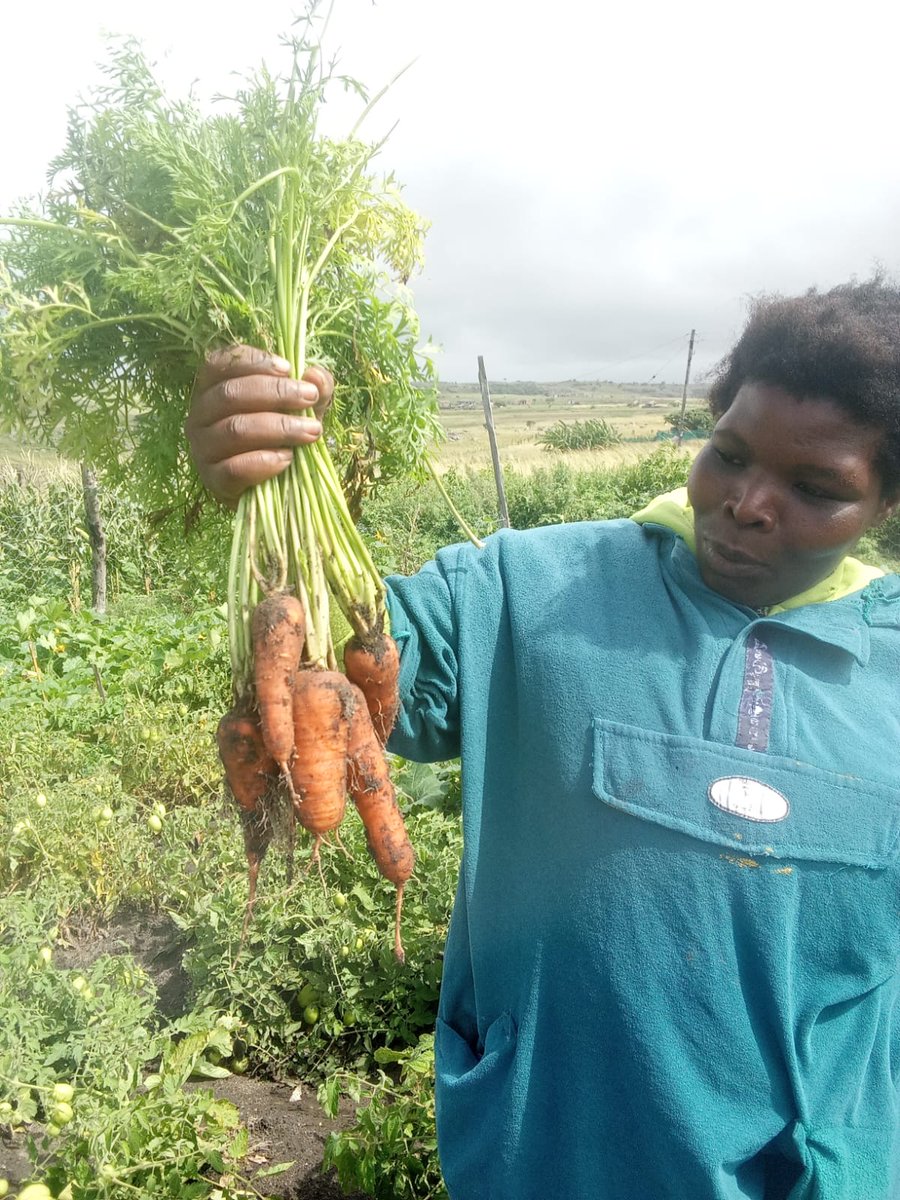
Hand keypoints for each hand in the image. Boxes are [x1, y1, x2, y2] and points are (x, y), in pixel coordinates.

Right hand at [185, 345, 333, 503]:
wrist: (275, 487)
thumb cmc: (283, 436)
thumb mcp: (302, 407)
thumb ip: (314, 387)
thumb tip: (315, 375)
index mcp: (212, 389)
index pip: (220, 364)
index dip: (253, 362)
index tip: (288, 368)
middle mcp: (199, 416)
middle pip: (231, 394)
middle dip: (275, 393)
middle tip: (309, 397)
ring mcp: (202, 449)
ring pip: (235, 430)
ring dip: (279, 427)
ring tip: (311, 431)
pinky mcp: (212, 481)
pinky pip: (234, 468)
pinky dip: (264, 461)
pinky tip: (288, 458)